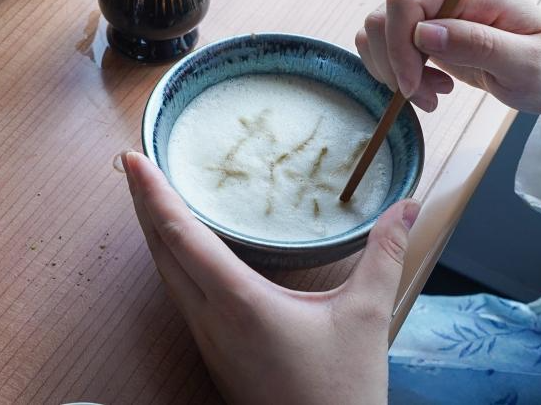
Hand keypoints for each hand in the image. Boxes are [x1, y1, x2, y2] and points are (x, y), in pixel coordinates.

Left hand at [123, 151, 419, 404]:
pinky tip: (179, 246)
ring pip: (164, 273)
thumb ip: (385, 254)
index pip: (181, 234)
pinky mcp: (211, 350)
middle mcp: (209, 317)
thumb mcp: (365, 316)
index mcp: (238, 301)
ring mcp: (205, 337)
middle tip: (133, 163)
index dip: (154, 193)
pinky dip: (169, 257)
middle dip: (142, 202)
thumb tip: (407, 206)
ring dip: (153, 230)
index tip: (135, 159)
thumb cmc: (340, 391)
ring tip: (149, 194)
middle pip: (160, 249)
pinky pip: (178, 292)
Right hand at [355, 0, 540, 113]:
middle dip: (394, 64)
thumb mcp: (526, 64)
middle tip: (426, 97)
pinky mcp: (422, 26)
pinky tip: (427, 85)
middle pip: (383, 16)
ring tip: (432, 94)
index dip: (398, 44)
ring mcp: (432, 6)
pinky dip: (395, 70)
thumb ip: (478, 44)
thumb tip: (423, 32)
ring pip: (377, 31)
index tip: (412, 85)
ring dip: (394, 71)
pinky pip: (384, 43)